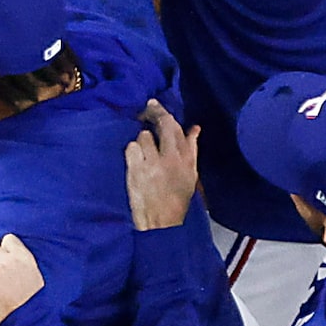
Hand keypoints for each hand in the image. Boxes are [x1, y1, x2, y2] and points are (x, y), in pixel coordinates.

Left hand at [124, 101, 199, 231]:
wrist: (161, 222)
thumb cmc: (176, 198)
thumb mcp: (191, 175)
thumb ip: (191, 149)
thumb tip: (194, 129)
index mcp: (186, 160)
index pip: (176, 128)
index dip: (164, 113)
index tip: (154, 104)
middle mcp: (170, 159)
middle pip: (161, 126)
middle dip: (153, 115)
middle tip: (146, 111)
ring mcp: (152, 164)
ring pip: (143, 136)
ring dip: (142, 141)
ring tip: (145, 153)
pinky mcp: (135, 170)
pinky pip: (130, 148)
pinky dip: (132, 152)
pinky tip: (136, 160)